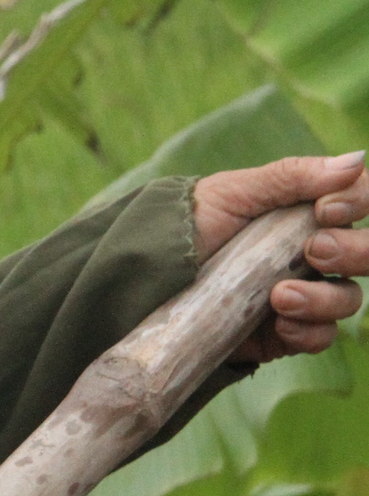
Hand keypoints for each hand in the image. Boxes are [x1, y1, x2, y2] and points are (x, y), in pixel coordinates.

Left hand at [191, 151, 367, 361]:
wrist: (148, 270)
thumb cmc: (193, 220)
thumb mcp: (235, 191)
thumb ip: (293, 177)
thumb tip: (357, 159)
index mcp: (310, 211)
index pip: (361, 202)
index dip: (360, 202)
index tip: (327, 209)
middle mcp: (317, 251)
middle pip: (368, 254)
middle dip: (355, 252)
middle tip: (314, 250)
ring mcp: (305, 292)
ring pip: (348, 299)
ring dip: (323, 299)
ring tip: (280, 296)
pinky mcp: (287, 330)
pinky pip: (320, 336)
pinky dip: (307, 332)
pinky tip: (280, 323)